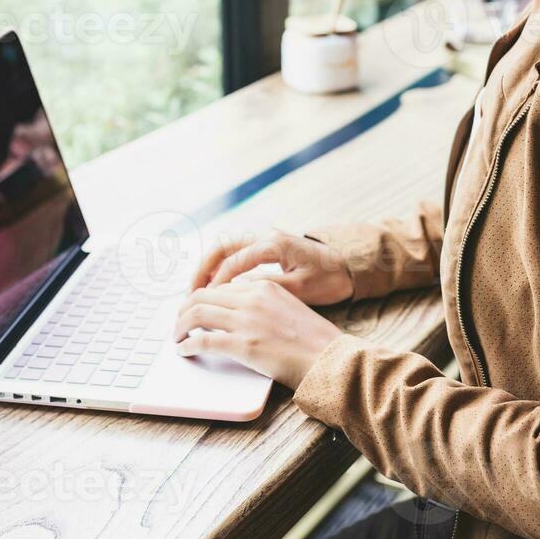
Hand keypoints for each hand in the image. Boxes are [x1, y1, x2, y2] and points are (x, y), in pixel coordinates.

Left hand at [173, 280, 345, 388]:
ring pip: (196, 313)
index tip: (196, 310)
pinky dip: (188, 345)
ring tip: (177, 336)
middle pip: (202, 295)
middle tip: (179, 322)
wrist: (330, 360)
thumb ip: (264, 304)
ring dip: (180, 325)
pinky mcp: (243, 345)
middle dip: (184, 309)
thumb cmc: (315, 341)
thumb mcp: (289, 308)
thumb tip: (237, 312)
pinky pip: (203, 340)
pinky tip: (184, 351)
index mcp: (264, 287)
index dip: (203, 298)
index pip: (221, 287)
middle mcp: (253, 298)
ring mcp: (247, 321)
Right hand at [187, 229, 353, 305]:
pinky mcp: (266, 244)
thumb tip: (236, 294)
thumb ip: (268, 289)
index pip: (234, 262)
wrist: (349, 264)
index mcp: (274, 244)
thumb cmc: (330, 278)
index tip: (202, 303)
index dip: (216, 284)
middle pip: (222, 247)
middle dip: (202, 270)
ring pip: (226, 247)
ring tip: (197, 291)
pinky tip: (215, 285)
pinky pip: (235, 251)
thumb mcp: (301, 288)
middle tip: (190, 295)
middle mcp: (265, 235)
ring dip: (209, 267)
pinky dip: (221, 265)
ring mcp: (265, 237)